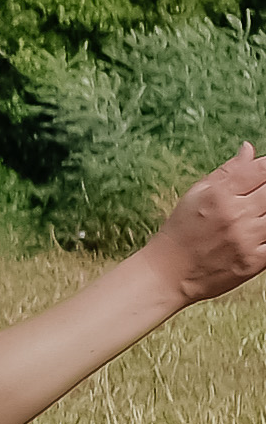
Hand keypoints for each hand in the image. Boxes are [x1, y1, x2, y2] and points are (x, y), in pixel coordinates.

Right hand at [151, 146, 265, 305]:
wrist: (167, 274)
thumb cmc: (181, 232)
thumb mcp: (196, 195)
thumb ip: (228, 172)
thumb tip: (249, 149)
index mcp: (219, 193)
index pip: (262, 169)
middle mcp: (235, 214)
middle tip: (260, 196)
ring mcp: (247, 238)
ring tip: (257, 214)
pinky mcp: (255, 261)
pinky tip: (261, 230)